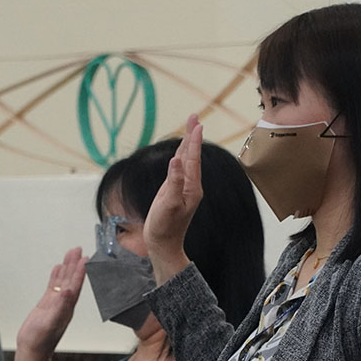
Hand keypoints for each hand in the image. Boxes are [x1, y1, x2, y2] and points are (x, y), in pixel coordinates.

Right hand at [16, 248, 87, 360]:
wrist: (32, 350)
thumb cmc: (40, 340)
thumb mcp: (50, 322)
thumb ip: (60, 306)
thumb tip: (68, 291)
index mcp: (67, 306)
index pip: (75, 285)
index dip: (80, 271)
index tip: (85, 257)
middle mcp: (64, 303)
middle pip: (71, 279)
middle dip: (75, 264)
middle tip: (78, 249)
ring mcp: (56, 303)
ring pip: (63, 280)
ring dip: (67, 267)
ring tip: (70, 253)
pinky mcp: (47, 304)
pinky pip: (53, 286)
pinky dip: (56, 276)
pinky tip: (57, 268)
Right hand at [143, 115, 202, 274]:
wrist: (163, 244)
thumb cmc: (165, 227)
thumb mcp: (169, 204)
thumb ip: (174, 182)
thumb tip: (175, 160)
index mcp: (192, 187)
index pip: (193, 158)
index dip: (194, 140)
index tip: (197, 123)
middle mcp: (190, 185)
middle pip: (191, 155)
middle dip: (192, 135)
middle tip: (194, 116)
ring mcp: (183, 188)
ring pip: (185, 160)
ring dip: (187, 143)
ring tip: (190, 127)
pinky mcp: (174, 191)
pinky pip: (178, 169)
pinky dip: (179, 156)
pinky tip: (179, 151)